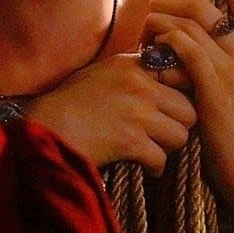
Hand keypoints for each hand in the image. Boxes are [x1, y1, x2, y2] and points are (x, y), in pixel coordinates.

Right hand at [24, 54, 196, 173]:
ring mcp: (136, 113)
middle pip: (188, 109)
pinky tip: (145, 167)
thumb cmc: (68, 102)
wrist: (44, 127)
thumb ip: (132, 72)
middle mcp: (139, 85)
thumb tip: (161, 79)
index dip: (180, 95)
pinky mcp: (129, 141)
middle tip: (164, 135)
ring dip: (168, 147)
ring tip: (153, 150)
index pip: (181, 74)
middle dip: (179, 125)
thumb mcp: (101, 73)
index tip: (172, 109)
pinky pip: (161, 158)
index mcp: (133, 65)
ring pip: (180, 135)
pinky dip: (155, 167)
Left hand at [141, 0, 233, 216]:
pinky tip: (152, 59)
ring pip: (186, 19)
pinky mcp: (214, 87)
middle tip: (151, 20)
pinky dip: (162, 44)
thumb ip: (218, 50)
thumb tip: (184, 23)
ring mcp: (233, 66)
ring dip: (156, 24)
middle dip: (165, 2)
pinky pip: (183, 46)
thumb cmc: (231, 125)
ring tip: (145, 42)